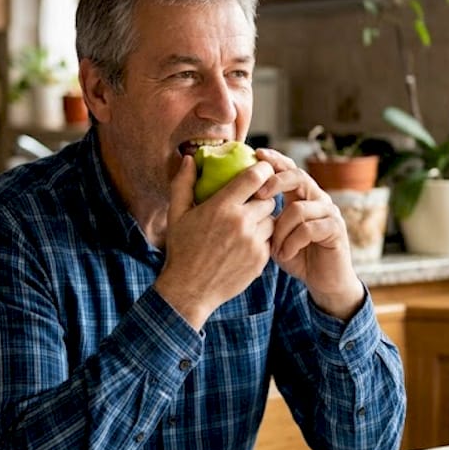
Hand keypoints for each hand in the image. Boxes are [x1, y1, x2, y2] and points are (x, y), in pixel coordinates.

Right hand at [154, 155, 276, 328]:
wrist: (189, 290)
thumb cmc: (181, 250)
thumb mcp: (176, 215)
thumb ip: (183, 184)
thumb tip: (188, 159)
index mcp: (222, 207)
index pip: (255, 177)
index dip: (263, 169)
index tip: (261, 169)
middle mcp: (242, 223)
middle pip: (268, 199)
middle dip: (262, 198)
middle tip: (251, 201)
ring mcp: (254, 243)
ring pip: (271, 220)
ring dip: (263, 219)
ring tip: (246, 225)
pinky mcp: (261, 260)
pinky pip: (270, 241)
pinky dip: (261, 240)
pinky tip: (244, 244)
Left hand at [253, 149, 364, 319]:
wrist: (322, 281)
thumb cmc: (295, 256)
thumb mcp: (273, 234)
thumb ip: (262, 216)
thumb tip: (235, 201)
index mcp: (302, 196)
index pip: (290, 169)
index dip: (275, 160)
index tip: (257, 153)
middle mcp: (318, 199)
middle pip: (299, 177)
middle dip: (276, 182)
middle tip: (259, 195)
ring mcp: (329, 212)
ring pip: (299, 208)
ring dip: (281, 230)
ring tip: (274, 248)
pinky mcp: (336, 229)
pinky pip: (309, 229)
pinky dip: (292, 242)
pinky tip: (285, 255)